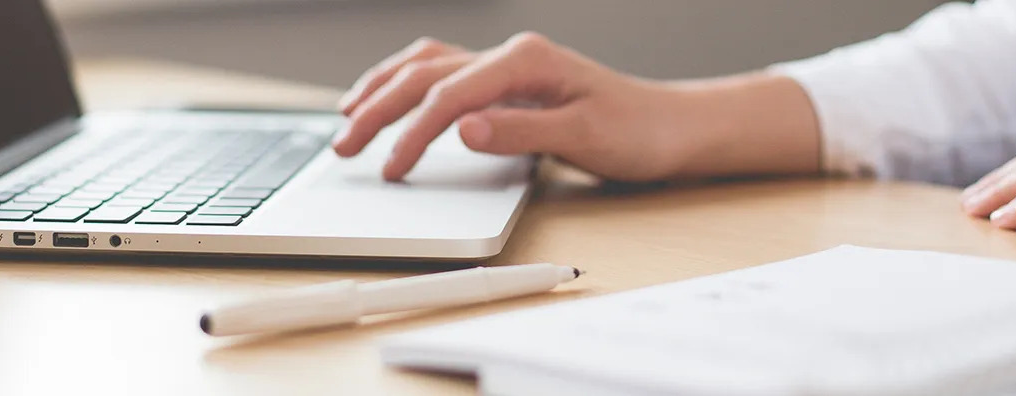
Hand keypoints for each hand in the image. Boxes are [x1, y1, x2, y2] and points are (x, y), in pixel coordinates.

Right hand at [335, 32, 821, 181]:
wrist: (671, 128)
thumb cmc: (637, 131)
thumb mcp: (584, 137)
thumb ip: (519, 132)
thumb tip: (462, 129)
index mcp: (525, 62)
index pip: (449, 95)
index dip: (413, 134)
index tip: (392, 169)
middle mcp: (511, 56)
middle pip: (424, 74)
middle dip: (377, 108)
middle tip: (344, 147)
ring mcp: (506, 67)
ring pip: (425, 65)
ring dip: (382, 89)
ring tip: (346, 117)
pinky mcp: (506, 84)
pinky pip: (442, 73)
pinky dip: (406, 85)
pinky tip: (389, 99)